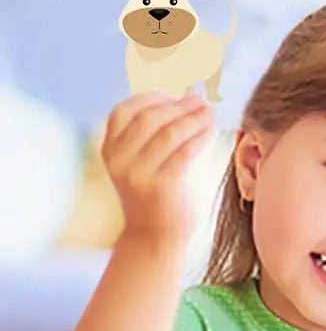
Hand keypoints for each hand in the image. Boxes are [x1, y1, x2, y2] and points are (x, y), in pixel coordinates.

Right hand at [101, 91, 214, 241]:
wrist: (154, 236)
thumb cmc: (155, 194)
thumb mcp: (141, 163)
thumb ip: (148, 136)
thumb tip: (179, 101)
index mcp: (110, 149)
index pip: (123, 111)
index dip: (149, 98)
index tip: (173, 94)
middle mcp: (119, 159)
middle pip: (148, 118)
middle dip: (177, 105)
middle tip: (199, 100)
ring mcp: (138, 173)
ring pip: (168, 133)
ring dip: (192, 118)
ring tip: (209, 112)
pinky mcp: (161, 185)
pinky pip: (184, 152)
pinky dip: (199, 137)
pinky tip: (210, 131)